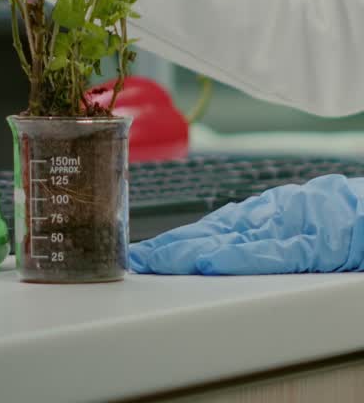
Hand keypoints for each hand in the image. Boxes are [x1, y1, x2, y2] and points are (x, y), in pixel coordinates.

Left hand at [129, 175, 363, 273]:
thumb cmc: (339, 217)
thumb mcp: (292, 219)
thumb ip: (257, 232)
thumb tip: (214, 247)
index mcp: (264, 213)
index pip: (210, 229)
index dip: (175, 241)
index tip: (144, 254)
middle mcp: (269, 217)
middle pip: (212, 234)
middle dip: (171, 249)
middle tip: (136, 261)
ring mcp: (288, 228)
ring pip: (231, 240)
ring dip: (190, 252)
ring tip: (156, 261)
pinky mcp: (311, 242)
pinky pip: (271, 253)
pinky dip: (239, 257)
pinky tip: (211, 262)